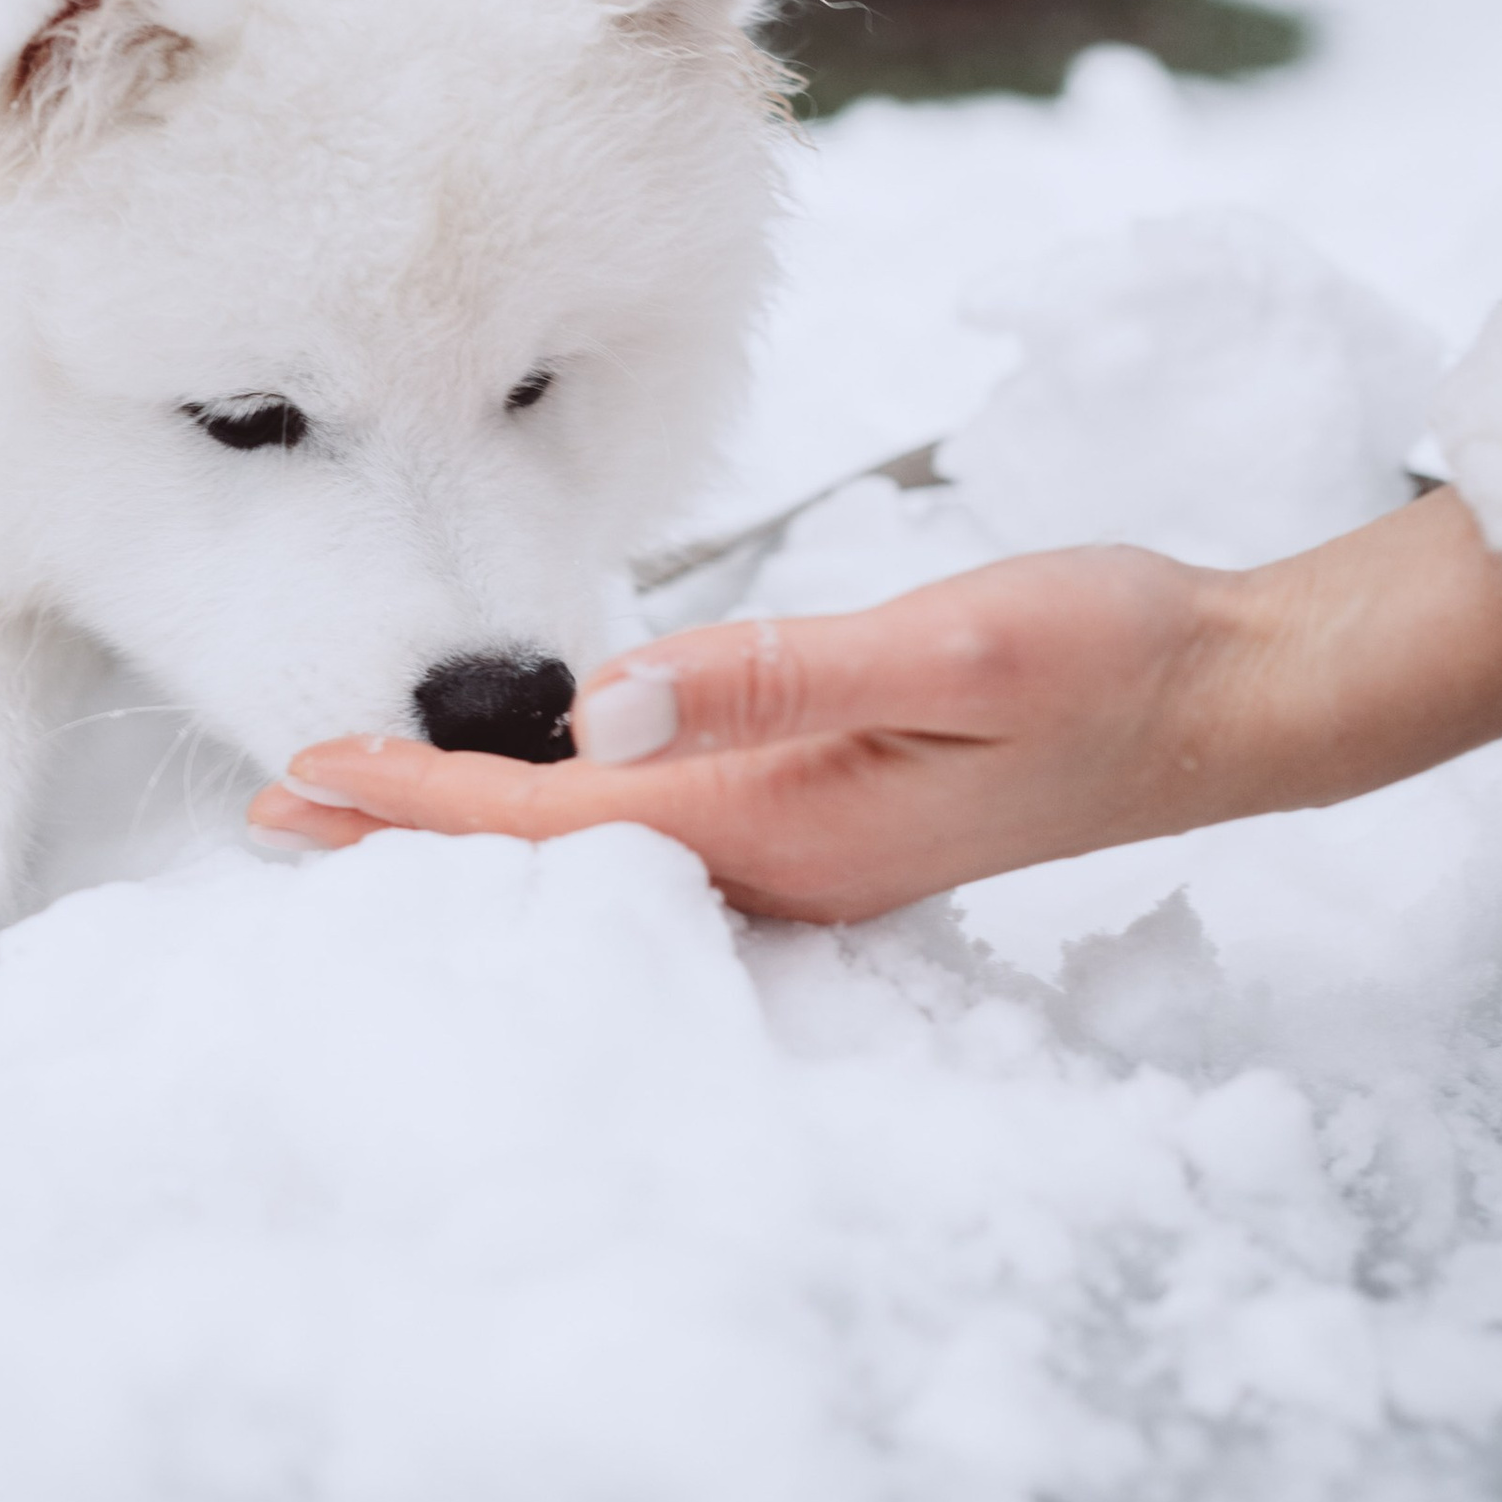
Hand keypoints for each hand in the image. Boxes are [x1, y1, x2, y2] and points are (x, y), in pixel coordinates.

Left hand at [246, 490, 1501, 922]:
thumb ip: (782, 670)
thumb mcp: (957, 640)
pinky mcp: (838, 821)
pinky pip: (666, 834)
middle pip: (558, 856)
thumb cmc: (1111, 653)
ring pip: (606, 851)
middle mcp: (783, 861)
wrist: (1233, 698)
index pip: (559, 819)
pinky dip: (572, 815)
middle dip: (414, 837)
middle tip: (268, 810)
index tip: (295, 782)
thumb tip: (610, 701)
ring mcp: (812, 852)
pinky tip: (538, 791)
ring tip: (359, 806)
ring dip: (480, 831)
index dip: (420, 802)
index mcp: (787, 826)